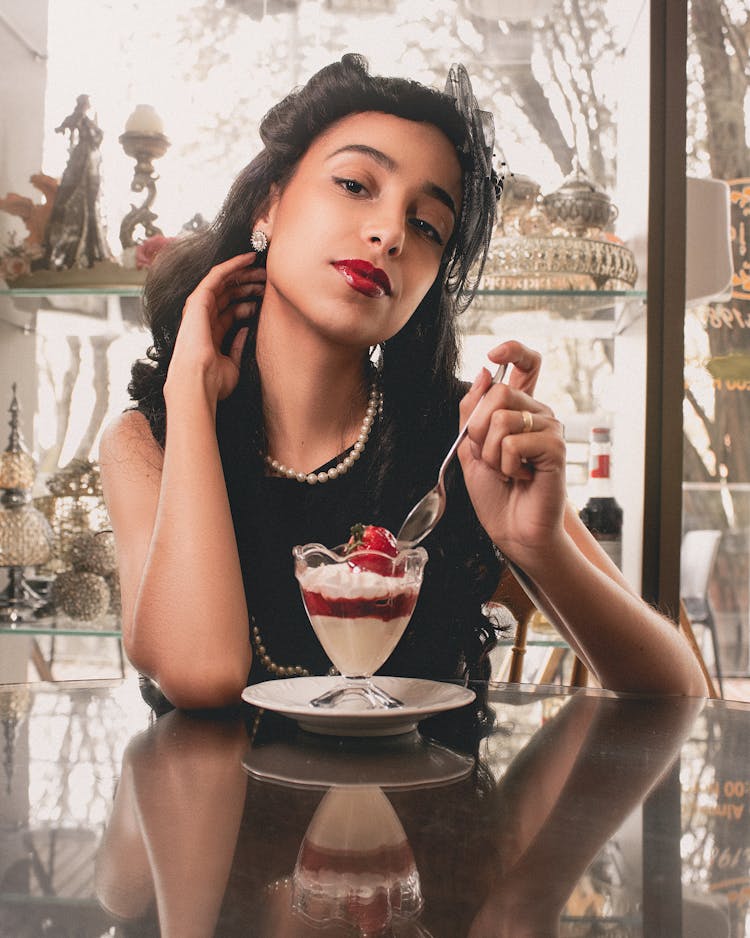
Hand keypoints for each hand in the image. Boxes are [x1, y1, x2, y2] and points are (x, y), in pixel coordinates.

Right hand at [166, 252, 265, 403]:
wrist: (198, 381)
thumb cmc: (213, 381)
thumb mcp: (232, 363)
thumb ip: (237, 346)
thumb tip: (245, 332)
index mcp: (211, 333)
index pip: (231, 310)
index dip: (249, 302)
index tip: (267, 298)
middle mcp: (204, 318)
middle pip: (229, 295)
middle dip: (249, 285)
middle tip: (267, 280)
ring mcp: (200, 309)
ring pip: (224, 282)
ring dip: (244, 273)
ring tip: (263, 269)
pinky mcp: (198, 300)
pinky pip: (216, 276)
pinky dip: (232, 265)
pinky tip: (247, 258)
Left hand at [457, 341, 566, 564]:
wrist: (512, 529)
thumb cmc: (495, 493)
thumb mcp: (470, 446)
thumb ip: (472, 410)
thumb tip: (487, 373)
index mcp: (519, 409)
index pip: (526, 363)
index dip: (512, 350)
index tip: (494, 354)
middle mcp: (537, 413)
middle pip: (499, 392)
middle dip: (478, 429)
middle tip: (489, 456)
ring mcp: (548, 429)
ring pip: (501, 418)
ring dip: (490, 452)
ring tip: (506, 470)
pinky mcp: (555, 447)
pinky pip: (513, 441)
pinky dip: (505, 464)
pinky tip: (520, 476)